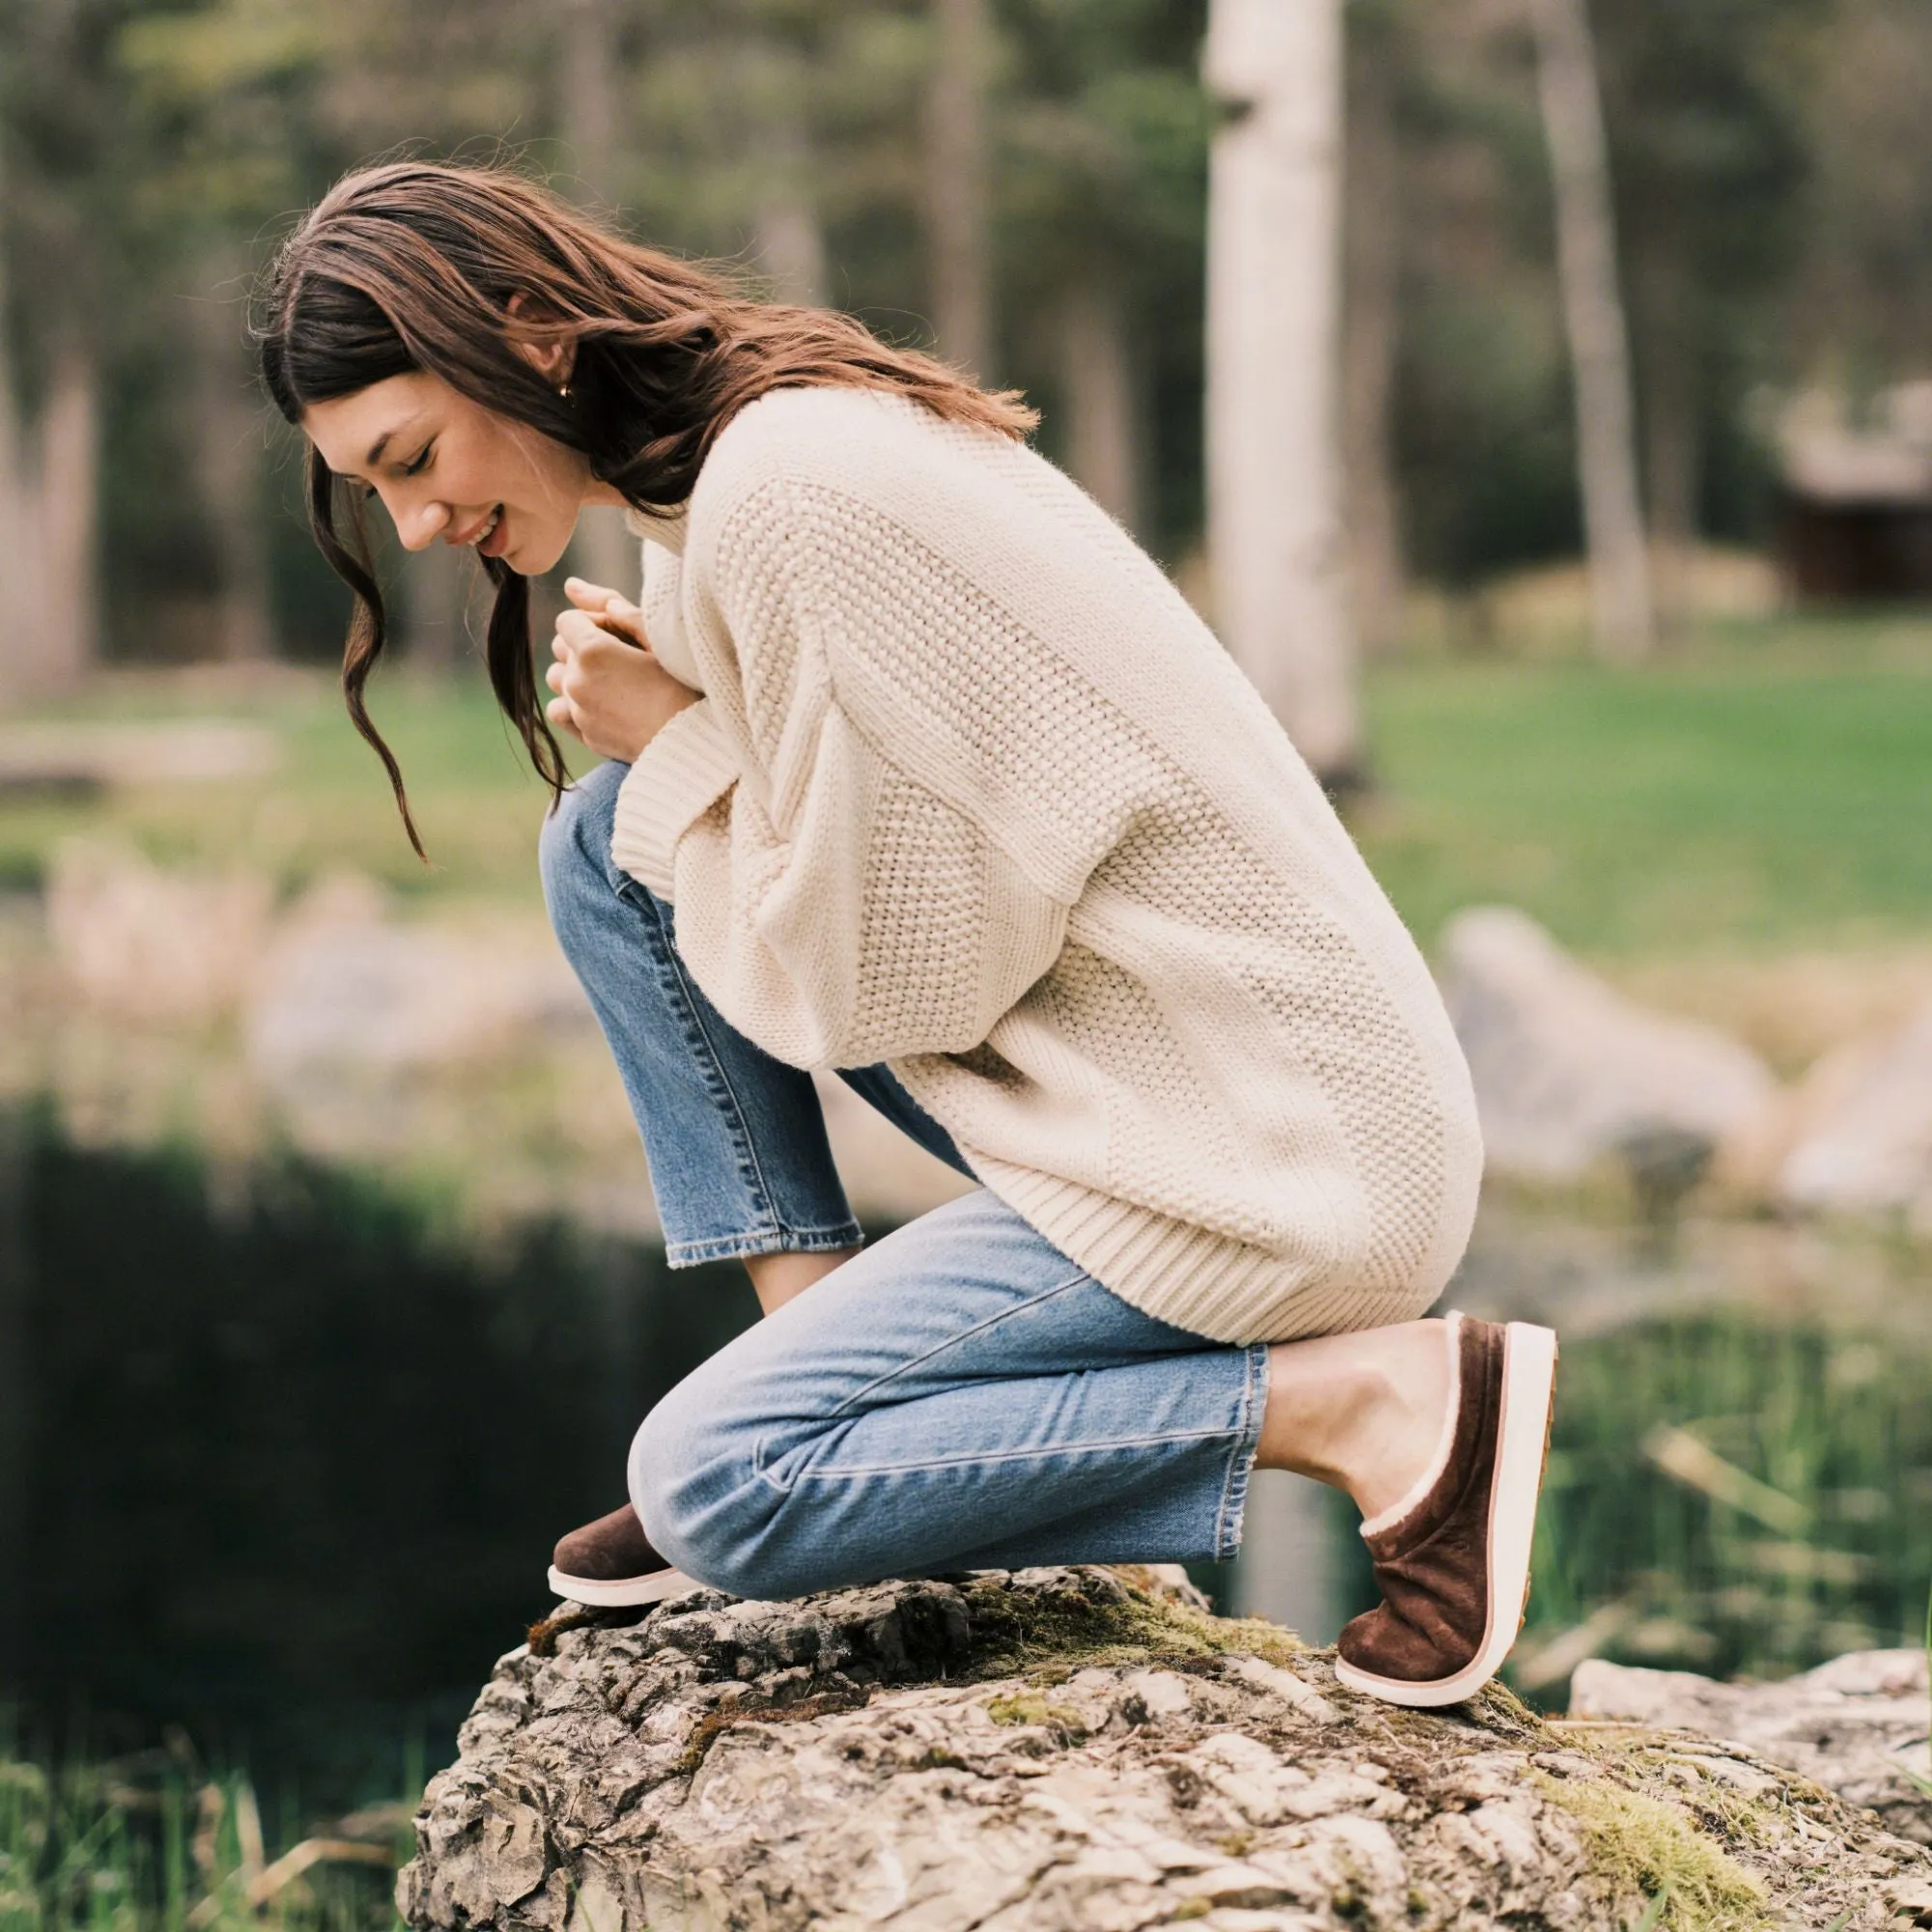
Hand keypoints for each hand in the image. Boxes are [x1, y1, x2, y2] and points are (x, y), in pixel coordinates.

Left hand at [546, 578, 698, 763]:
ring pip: (557, 678)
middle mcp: (577, 680)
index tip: (622, 635)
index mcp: (592, 651)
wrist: (694, 739)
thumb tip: (571, 585)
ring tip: (611, 681)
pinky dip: (571, 704)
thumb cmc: (684, 682)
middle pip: (561, 648)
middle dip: (585, 646)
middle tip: (624, 658)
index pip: (567, 620)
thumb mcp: (655, 635)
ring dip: (577, 674)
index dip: (594, 622)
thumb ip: (611, 604)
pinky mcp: (585, 735)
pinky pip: (558, 710)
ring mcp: (578, 710)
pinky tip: (600, 704)